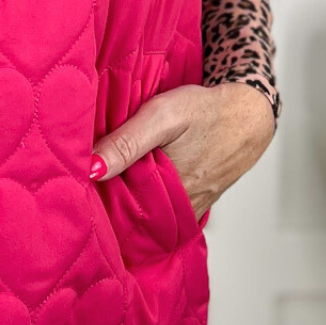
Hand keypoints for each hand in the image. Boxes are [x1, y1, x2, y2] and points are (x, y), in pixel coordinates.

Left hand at [89, 82, 275, 220]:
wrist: (250, 113)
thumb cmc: (206, 111)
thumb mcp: (162, 117)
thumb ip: (126, 143)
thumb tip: (91, 170)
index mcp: (170, 194)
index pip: (119, 210)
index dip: (96, 199)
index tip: (75, 187)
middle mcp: (181, 208)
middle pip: (133, 213)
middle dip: (110, 201)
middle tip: (84, 184)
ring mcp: (191, 206)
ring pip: (150, 210)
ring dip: (130, 198)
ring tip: (107, 180)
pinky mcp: (197, 198)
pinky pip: (167, 204)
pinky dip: (150, 194)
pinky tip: (137, 178)